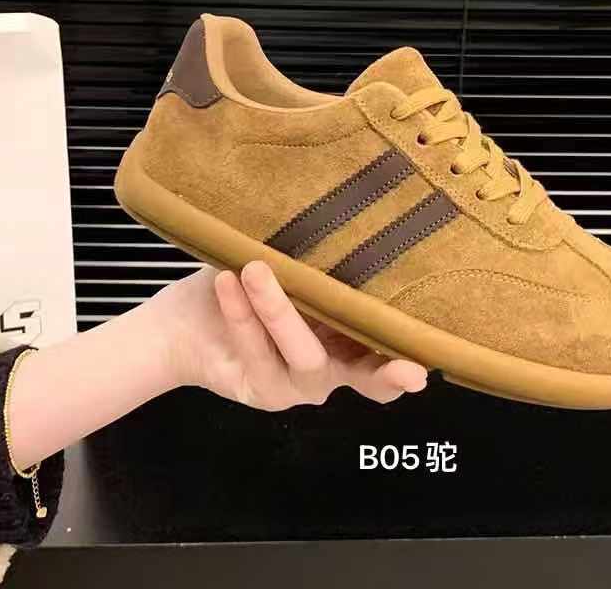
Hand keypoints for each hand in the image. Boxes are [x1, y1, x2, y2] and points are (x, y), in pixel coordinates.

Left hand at [153, 262, 427, 409]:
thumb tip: (353, 220)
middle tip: (406, 366)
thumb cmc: (252, 283)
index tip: (424, 369)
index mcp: (351, 339)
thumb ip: (321, 264)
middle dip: (384, 371)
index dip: (406, 367)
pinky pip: (256, 351)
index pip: (387, 359)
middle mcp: (333, 368)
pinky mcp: (260, 390)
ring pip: (305, 354)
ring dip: (280, 310)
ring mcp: (297, 385)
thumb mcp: (293, 269)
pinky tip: (228, 281)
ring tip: (255, 270)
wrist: (186, 321)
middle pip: (366, 376)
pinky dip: (242, 313)